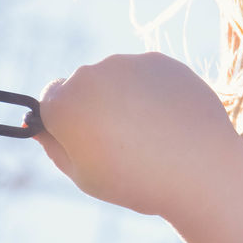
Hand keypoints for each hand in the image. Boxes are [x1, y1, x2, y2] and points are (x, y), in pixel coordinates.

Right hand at [35, 53, 242, 242]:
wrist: (202, 170)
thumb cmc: (138, 181)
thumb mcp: (84, 176)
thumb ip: (56, 147)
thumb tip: (41, 126)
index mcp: (64, 104)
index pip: (49, 98)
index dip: (64, 120)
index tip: (85, 139)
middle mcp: (91, 74)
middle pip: (83, 84)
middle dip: (94, 105)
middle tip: (123, 141)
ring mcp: (129, 63)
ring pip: (117, 77)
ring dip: (124, 96)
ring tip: (151, 134)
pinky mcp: (162, 61)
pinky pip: (147, 74)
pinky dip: (153, 91)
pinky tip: (169, 119)